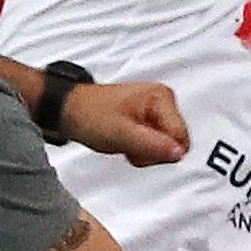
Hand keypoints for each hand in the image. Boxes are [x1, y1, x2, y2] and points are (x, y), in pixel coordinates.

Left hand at [62, 81, 189, 166]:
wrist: (70, 111)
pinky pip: (156, 145)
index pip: (181, 137)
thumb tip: (178, 153)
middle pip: (176, 143)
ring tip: (125, 141)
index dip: (160, 150)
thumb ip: (152, 145)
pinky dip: (140, 149)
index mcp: (161, 98)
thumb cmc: (89, 114)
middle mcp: (162, 101)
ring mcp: (156, 111)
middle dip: (152, 152)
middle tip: (130, 144)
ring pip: (166, 147)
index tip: (140, 147)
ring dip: (145, 152)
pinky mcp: (149, 120)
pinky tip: (126, 141)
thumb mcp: (121, 134)